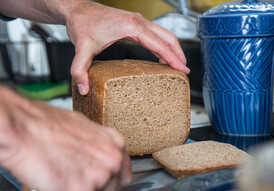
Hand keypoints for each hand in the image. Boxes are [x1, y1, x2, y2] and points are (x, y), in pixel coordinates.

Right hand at [0, 87, 131, 190]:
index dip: (107, 184)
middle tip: (71, 188)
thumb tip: (92, 162)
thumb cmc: (44, 124)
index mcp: (115, 144)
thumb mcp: (83, 130)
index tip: (95, 186)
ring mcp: (98, 178)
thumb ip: (95, 149)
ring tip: (55, 186)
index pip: (122, 176)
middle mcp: (112, 162)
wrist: (21, 127)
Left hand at [65, 1, 189, 94]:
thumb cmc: (82, 23)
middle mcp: (140, 22)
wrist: (77, 8)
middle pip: (168, 38)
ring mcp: (139, 21)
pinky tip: (161, 57)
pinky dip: (163, 46)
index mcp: (133, 26)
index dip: (173, 59)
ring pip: (164, 35)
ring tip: (177, 66)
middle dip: (178, 54)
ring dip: (173, 49)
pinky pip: (156, 35)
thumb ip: (80, 69)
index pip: (160, 45)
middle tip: (184, 71)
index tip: (183, 70)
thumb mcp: (82, 48)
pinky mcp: (136, 24)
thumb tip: (83, 89)